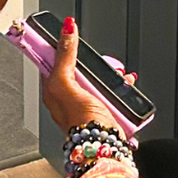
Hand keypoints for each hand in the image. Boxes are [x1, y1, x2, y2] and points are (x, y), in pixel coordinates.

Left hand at [42, 16, 122, 134]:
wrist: (102, 146)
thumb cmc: (80, 122)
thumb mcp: (66, 84)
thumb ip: (65, 57)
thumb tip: (66, 31)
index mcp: (53, 89)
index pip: (53, 59)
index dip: (62, 45)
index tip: (70, 32)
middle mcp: (68, 95)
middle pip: (78, 67)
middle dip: (91, 61)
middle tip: (99, 60)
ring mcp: (86, 101)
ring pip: (96, 77)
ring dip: (107, 73)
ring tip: (116, 73)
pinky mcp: (103, 107)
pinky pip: (110, 89)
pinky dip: (118, 85)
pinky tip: (124, 83)